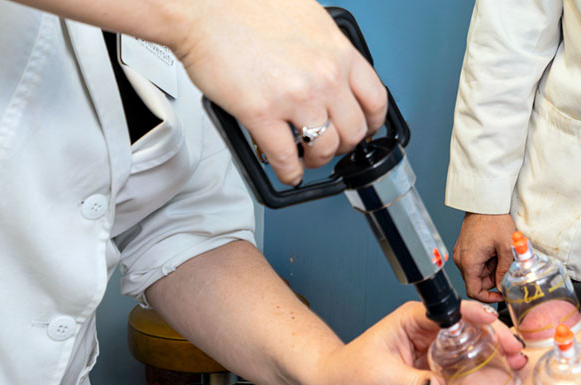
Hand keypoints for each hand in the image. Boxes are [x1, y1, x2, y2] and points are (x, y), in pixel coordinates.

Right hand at [165, 0, 387, 185]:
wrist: (205, 7)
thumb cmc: (245, 8)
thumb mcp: (308, 20)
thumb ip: (325, 51)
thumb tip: (331, 73)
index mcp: (338, 52)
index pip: (375, 99)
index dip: (372, 122)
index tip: (364, 128)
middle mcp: (324, 76)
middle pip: (354, 130)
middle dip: (344, 145)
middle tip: (332, 146)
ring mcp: (295, 97)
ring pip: (324, 148)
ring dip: (317, 160)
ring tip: (306, 158)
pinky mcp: (262, 114)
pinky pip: (285, 157)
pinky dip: (288, 172)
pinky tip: (286, 172)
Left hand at [305, 300, 525, 384]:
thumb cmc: (350, 371)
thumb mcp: (383, 377)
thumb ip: (413, 383)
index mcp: (412, 319)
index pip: (449, 310)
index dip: (474, 314)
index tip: (492, 323)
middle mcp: (425, 332)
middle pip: (467, 330)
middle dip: (493, 338)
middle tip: (514, 351)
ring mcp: (430, 352)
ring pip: (467, 350)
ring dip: (490, 358)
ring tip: (514, 366)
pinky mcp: (431, 372)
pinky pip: (458, 372)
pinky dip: (477, 377)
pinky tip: (496, 381)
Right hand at [454, 213, 515, 301]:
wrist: (485, 203)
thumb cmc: (494, 221)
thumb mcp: (506, 248)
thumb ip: (504, 271)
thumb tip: (503, 287)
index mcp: (469, 262)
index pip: (473, 291)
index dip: (488, 297)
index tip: (500, 295)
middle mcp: (461, 259)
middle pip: (476, 282)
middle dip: (493, 279)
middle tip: (506, 268)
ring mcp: (461, 253)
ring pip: (477, 272)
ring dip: (491, 269)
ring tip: (501, 255)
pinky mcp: (464, 249)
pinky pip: (475, 263)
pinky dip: (487, 261)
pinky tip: (495, 251)